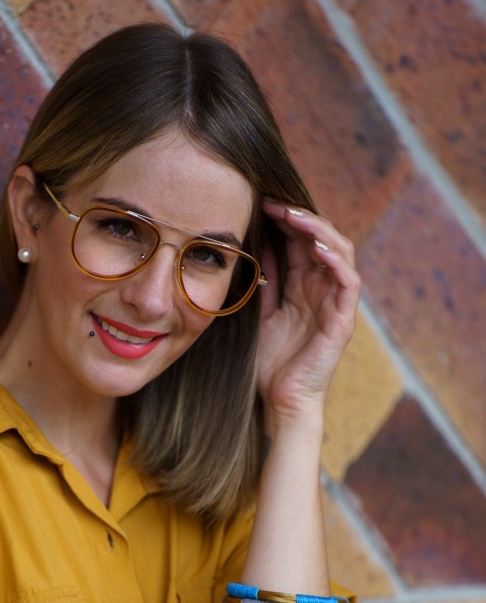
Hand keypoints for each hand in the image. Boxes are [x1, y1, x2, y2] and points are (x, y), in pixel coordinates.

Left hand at [256, 201, 360, 427]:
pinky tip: (319, 247)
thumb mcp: (259, 311)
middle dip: (298, 217)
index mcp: (303, 285)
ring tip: (294, 216)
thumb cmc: (269, 362)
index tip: (259, 202)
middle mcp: (323, 289)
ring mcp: (336, 303)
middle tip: (272, 201)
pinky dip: (336, 261)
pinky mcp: (343, 320)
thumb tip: (254, 244)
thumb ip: (263, 280)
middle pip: (320, 239)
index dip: (284, 220)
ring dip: (318, 230)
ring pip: (339, 252)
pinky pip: (349, 282)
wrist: (280, 401)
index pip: (299, 241)